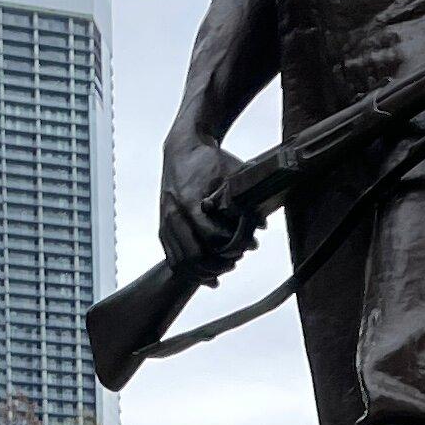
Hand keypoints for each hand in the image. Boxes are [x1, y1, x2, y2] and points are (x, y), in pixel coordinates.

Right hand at [160, 132, 258, 284]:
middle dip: (219, 263)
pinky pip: (172, 257)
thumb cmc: (207, 159)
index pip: (211, 236)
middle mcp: (173, 213)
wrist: (182, 149)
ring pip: (181, 261)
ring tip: (224, 269)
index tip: (248, 246)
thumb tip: (261, 225)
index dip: (232, 246)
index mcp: (189, 200)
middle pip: (194, 255)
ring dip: (204, 270)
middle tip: (236, 261)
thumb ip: (246, 200)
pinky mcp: (162, 225)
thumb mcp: (232, 173)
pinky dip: (189, 270)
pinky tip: (206, 276)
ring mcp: (165, 220)